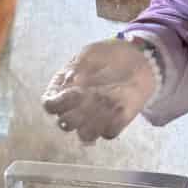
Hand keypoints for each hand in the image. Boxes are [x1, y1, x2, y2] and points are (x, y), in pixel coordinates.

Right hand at [42, 39, 159, 144]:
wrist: (137, 60)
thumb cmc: (108, 55)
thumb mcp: (92, 53)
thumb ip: (80, 64)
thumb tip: (72, 80)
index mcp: (63, 89)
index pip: (50, 105)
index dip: (60, 102)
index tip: (76, 91)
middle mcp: (75, 108)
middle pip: (65, 123)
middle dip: (77, 114)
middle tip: (94, 97)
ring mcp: (93, 119)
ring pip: (84, 135)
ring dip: (94, 123)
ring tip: (108, 103)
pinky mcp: (113, 124)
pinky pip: (108, 134)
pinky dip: (113, 123)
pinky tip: (121, 106)